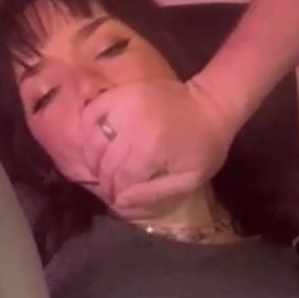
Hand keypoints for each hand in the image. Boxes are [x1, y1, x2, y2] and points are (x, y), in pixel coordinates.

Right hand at [82, 74, 234, 213]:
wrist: (211, 105)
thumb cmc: (204, 146)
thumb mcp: (189, 179)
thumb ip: (154, 193)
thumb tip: (121, 203)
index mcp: (150, 150)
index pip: (121, 180)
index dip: (118, 195)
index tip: (119, 201)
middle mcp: (131, 126)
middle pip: (106, 163)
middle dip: (106, 182)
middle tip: (110, 189)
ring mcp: (123, 106)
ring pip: (93, 141)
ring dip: (93, 160)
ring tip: (101, 170)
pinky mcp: (120, 94)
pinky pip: (91, 114)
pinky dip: (88, 132)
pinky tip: (96, 145)